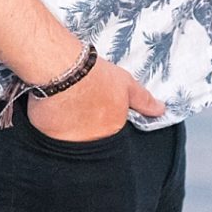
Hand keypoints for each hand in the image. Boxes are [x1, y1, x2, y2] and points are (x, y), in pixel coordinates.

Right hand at [28, 53, 163, 139]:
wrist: (64, 70)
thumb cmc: (96, 75)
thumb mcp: (126, 84)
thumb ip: (143, 101)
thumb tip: (161, 110)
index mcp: (112, 129)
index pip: (111, 134)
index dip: (103, 121)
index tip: (96, 109)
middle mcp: (93, 141)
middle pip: (91, 139)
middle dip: (87, 128)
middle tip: (80, 106)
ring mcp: (70, 142)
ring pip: (71, 140)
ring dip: (70, 128)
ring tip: (66, 106)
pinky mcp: (49, 137)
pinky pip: (52, 135)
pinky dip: (52, 126)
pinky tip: (52, 110)